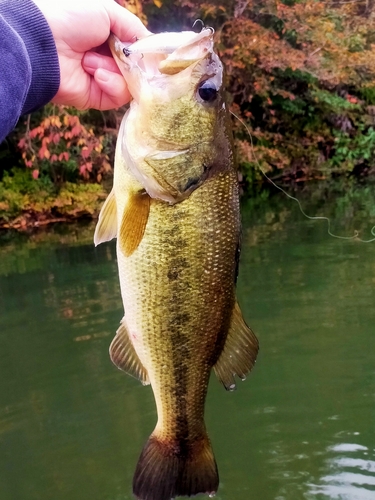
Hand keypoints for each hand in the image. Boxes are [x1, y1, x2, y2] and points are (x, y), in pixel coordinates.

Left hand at [33, 0, 149, 109]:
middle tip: (121, 54)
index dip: (147, 53)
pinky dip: (111, 83)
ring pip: (131, 83)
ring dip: (116, 70)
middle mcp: (108, 59)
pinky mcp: (97, 98)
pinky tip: (95, 73)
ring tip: (91, 60)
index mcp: (109, 37)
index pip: (139, 50)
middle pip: (139, 69)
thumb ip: (135, 30)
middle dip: (133, 61)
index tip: (153, 53)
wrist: (43, 44)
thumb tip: (156, 51)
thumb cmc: (71, 18)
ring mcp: (103, 80)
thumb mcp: (109, 12)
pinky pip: (119, 96)